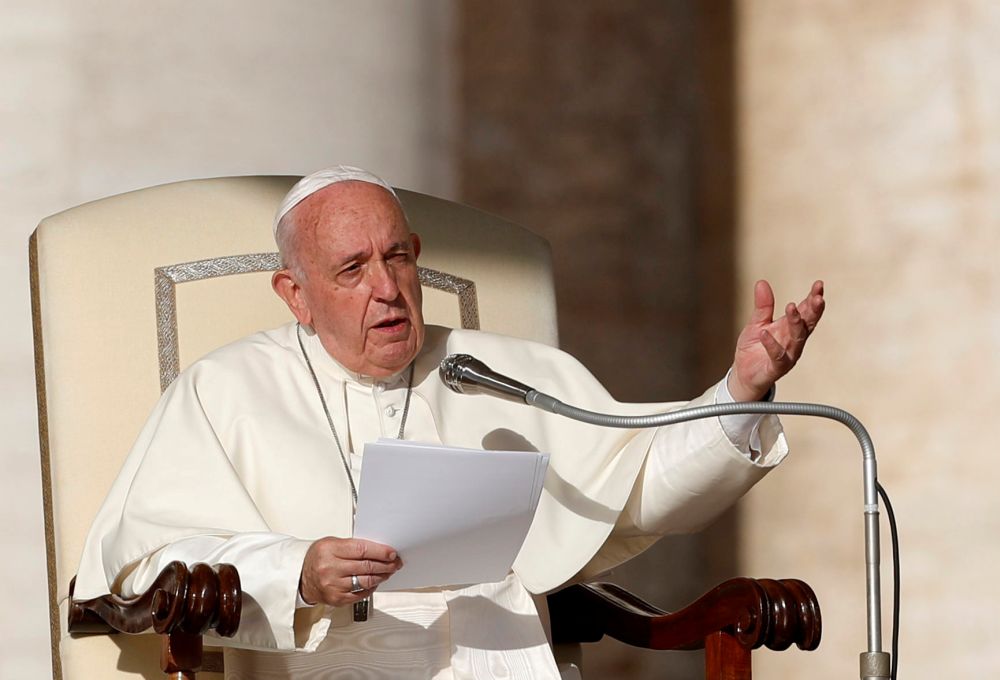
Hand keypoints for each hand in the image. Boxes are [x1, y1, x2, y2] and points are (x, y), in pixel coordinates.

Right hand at [299, 537, 402, 606]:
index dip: (381, 552)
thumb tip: (379, 549)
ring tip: (388, 572)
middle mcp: (330, 568)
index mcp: (330, 550)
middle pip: (367, 566)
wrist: (301, 576)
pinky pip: (361, 594)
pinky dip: (371, 588)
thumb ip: (354, 546)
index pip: (362, 550)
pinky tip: (375, 582)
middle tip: (395, 563)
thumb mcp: (332, 543)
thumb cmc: (319, 557)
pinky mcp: (337, 599)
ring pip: (366, 581)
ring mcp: (333, 586)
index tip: (392, 553)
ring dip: (381, 576)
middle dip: (386, 564)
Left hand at [728, 280, 824, 401]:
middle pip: (808, 324)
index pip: (806, 311)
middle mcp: (794, 340)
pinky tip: (765, 333)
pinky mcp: (777, 368)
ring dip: (796, 323)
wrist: (743, 373)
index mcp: (790, 327)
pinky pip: (778, 356)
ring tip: (792, 308)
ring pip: (797, 338)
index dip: (813, 298)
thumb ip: (763, 306)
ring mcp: (788, 355)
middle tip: (817, 297)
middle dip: (813, 310)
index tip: (819, 285)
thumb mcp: (757, 323)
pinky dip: (772, 345)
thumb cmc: (754, 348)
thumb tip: (762, 282)